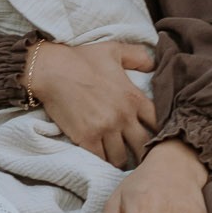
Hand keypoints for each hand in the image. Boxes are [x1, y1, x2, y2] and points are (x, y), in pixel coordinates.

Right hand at [26, 39, 155, 167]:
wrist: (50, 69)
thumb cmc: (81, 58)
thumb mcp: (113, 50)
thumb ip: (138, 57)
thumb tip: (155, 64)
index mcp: (133, 97)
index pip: (159, 123)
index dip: (161, 132)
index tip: (157, 137)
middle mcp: (123, 116)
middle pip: (144, 146)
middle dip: (144, 153)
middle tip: (142, 158)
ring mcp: (105, 129)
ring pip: (122, 158)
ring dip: (122, 159)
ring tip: (121, 160)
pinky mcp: (86, 138)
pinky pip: (101, 159)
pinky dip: (103, 161)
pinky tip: (103, 160)